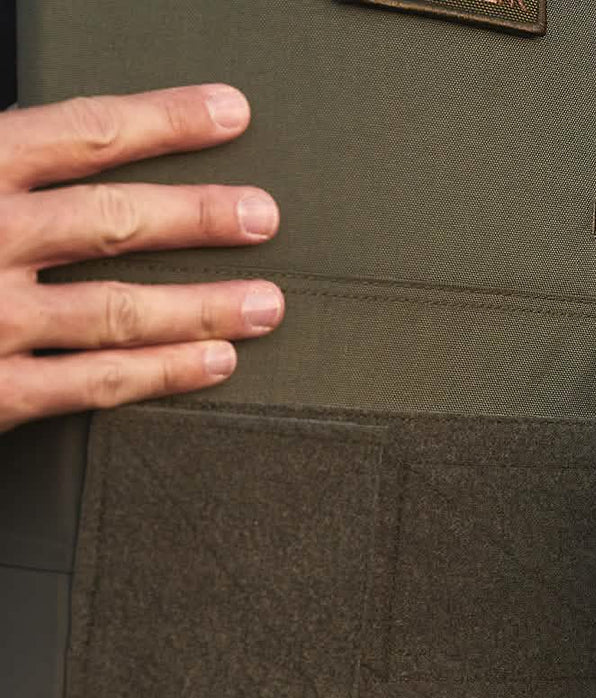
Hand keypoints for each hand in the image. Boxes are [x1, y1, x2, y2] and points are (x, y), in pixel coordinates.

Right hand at [0, 84, 283, 432]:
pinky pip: (97, 382)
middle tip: (262, 216)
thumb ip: (3, 160)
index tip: (228, 113)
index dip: (163, 121)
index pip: (80, 133)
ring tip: (266, 302)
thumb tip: (71, 136)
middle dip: (198, 216)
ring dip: (204, 305)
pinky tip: (216, 361)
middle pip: (112, 221)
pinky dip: (165, 372)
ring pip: (118, 309)